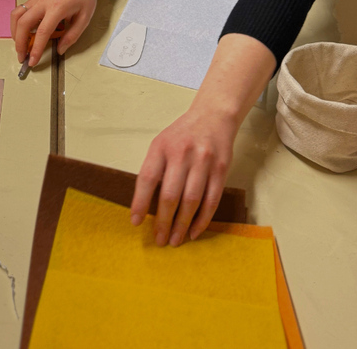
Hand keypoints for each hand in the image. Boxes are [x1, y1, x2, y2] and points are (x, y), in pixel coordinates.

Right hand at [11, 0, 112, 69]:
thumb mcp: (84, 18)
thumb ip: (72, 36)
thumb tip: (60, 50)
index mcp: (58, 7)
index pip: (42, 31)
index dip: (36, 48)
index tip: (32, 61)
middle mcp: (43, 2)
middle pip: (23, 23)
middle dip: (20, 43)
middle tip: (22, 56)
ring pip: (16, 16)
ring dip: (15, 33)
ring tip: (20, 45)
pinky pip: (19, 12)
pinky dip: (17, 25)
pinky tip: (22, 33)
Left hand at [131, 103, 237, 247]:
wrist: (213, 116)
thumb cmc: (183, 134)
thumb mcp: (162, 143)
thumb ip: (155, 168)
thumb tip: (145, 204)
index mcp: (162, 147)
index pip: (148, 178)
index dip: (139, 202)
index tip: (136, 222)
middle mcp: (182, 153)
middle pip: (170, 194)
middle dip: (164, 221)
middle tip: (160, 240)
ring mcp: (203, 161)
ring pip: (191, 200)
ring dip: (182, 224)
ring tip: (175, 240)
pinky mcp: (221, 169)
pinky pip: (211, 200)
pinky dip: (203, 219)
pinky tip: (194, 231)